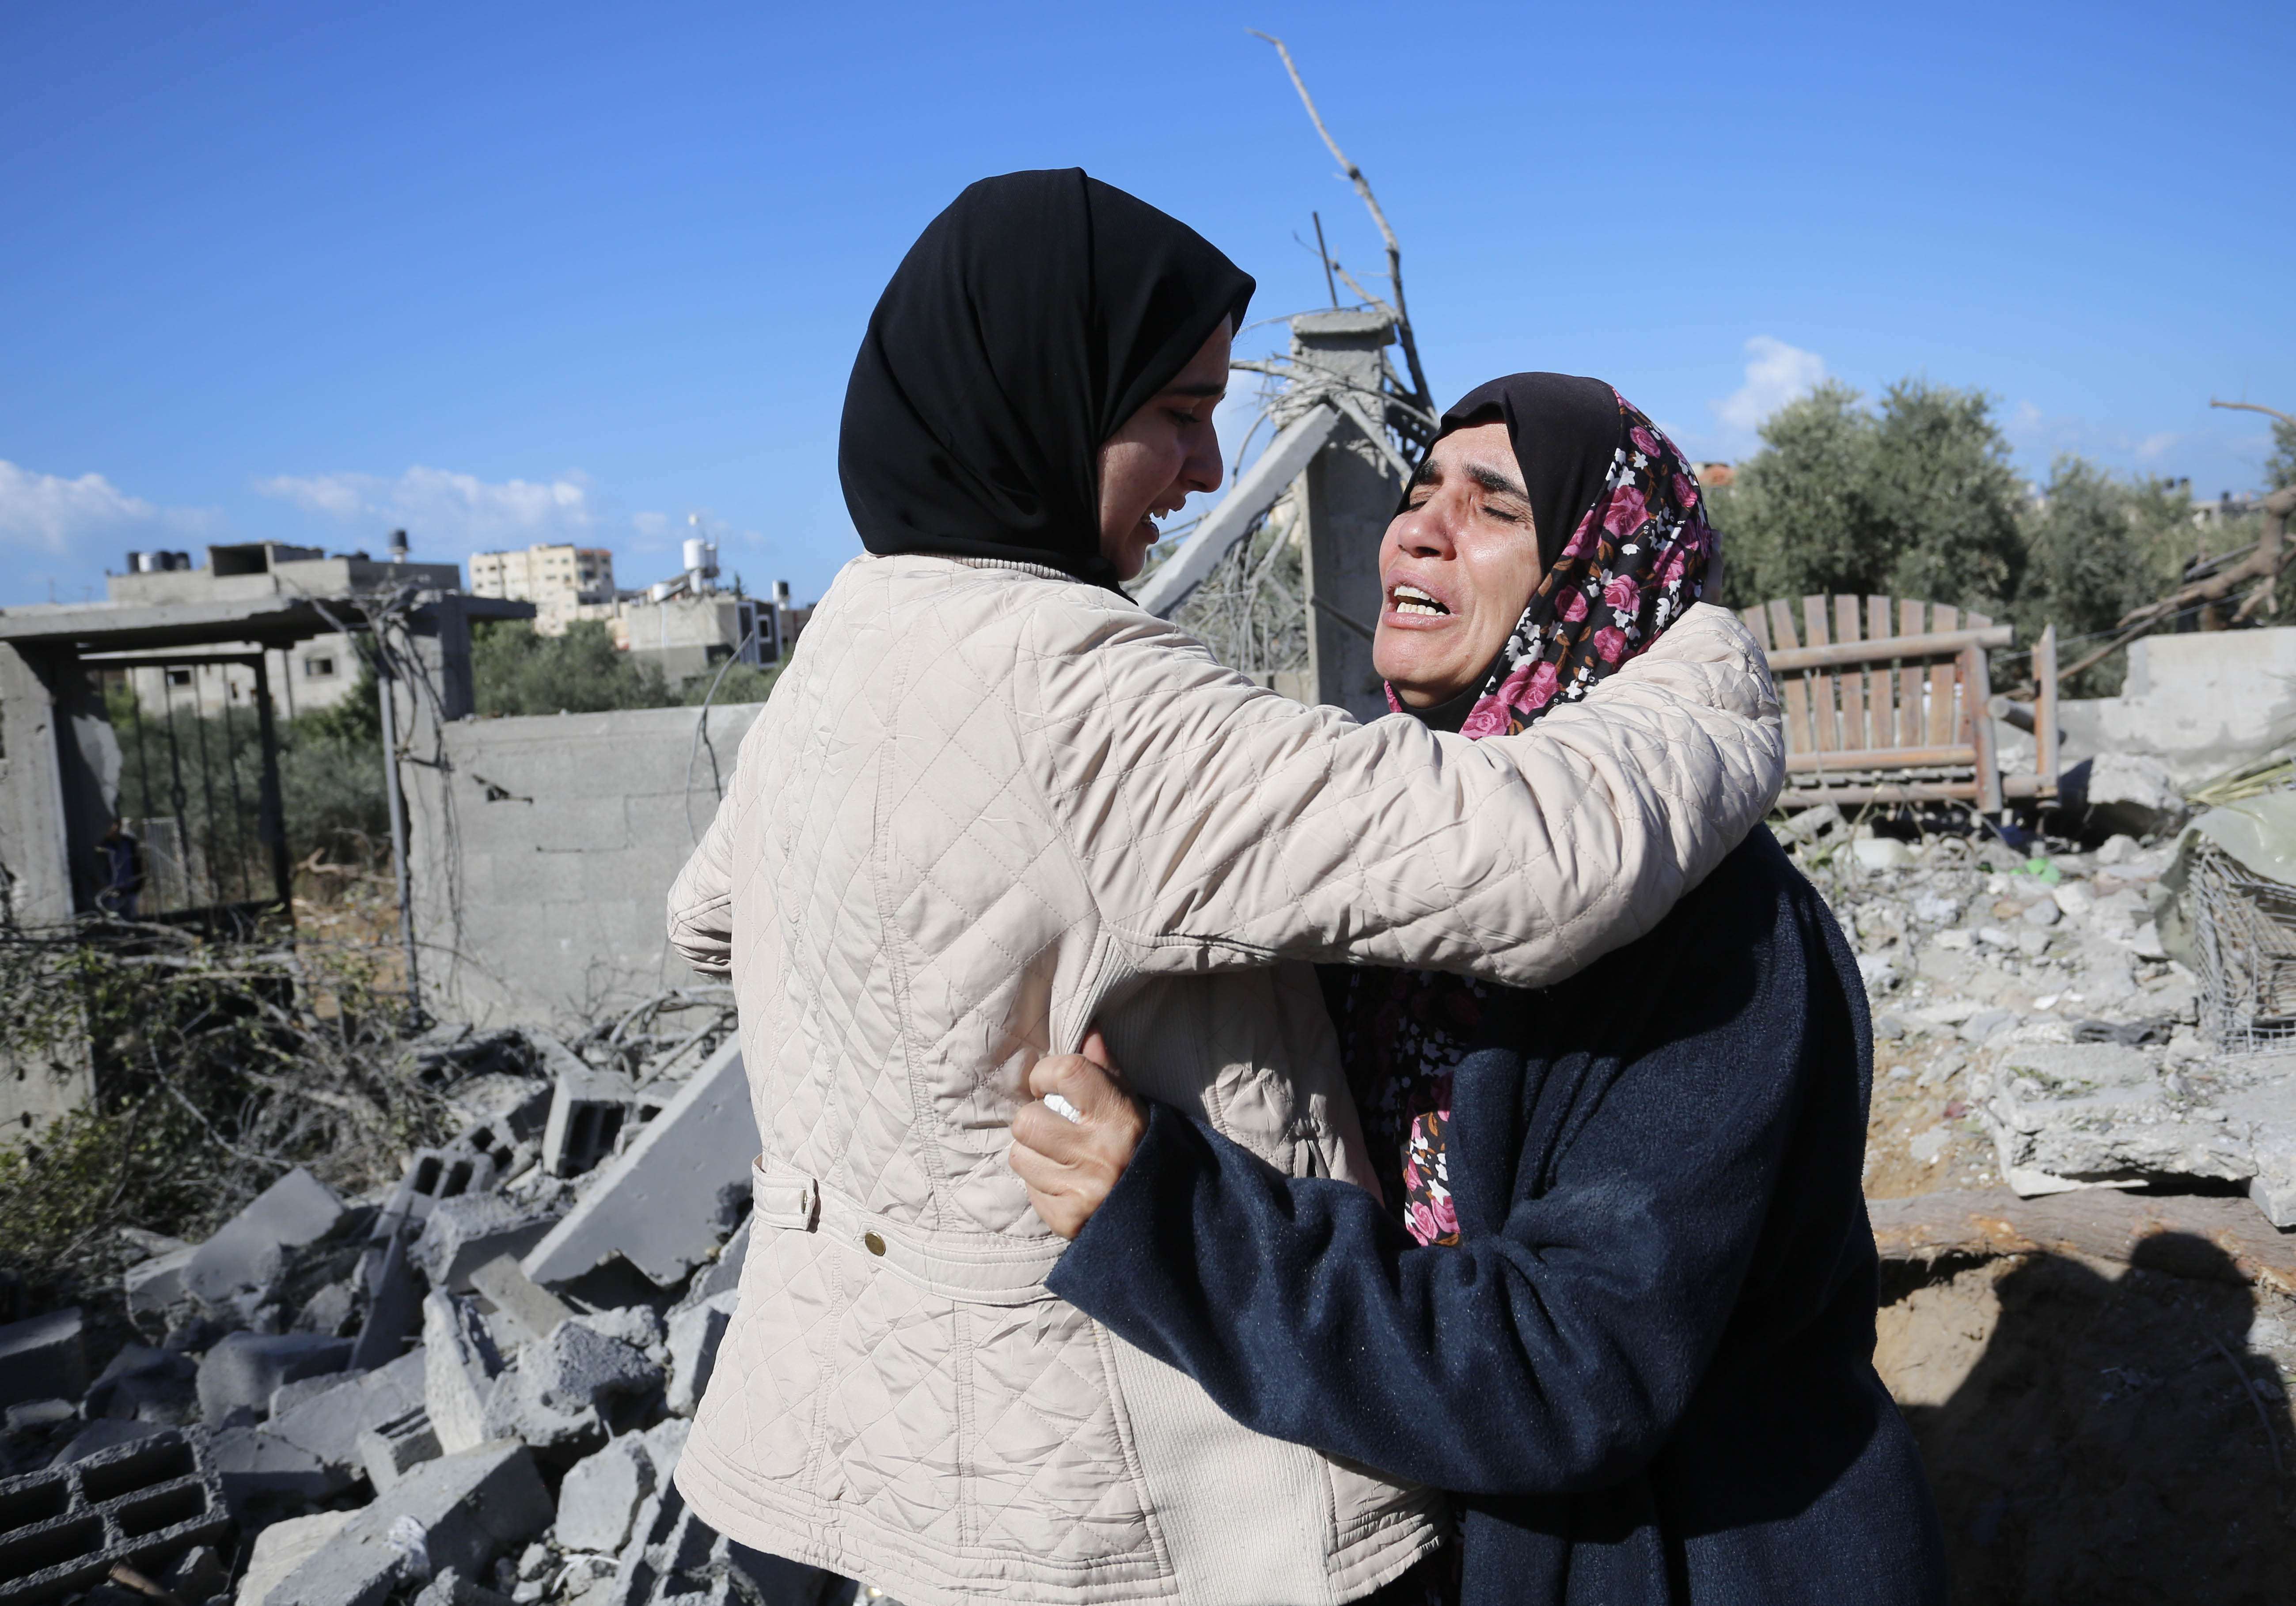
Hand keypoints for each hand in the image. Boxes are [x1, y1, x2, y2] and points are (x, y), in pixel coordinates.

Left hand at [1008, 1028, 1146, 1239]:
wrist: (1165, 1211)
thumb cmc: (1140, 1146)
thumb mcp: (1132, 1104)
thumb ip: (1107, 1069)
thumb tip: (1088, 1030)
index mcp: (1120, 1117)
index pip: (1065, 1072)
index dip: (1045, 1073)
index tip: (1048, 1083)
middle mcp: (1100, 1153)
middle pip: (1028, 1120)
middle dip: (1034, 1120)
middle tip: (1053, 1125)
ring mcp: (1083, 1190)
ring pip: (1020, 1156)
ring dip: (1033, 1153)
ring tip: (1059, 1156)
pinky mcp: (1067, 1220)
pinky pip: (1028, 1189)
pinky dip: (1041, 1184)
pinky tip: (1065, 1183)